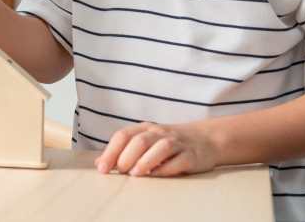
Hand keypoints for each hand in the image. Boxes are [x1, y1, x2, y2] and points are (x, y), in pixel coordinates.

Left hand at [94, 121, 219, 176]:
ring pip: (159, 148)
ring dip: (145, 161)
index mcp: (144, 129)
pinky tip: (157, 175)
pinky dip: (166, 168)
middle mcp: (159, 133)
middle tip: (120, 171)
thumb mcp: (145, 142)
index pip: (123, 136)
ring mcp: (176, 143)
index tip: (102, 168)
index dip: (111, 152)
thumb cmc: (169, 143)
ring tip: (135, 173)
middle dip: (127, 156)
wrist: (205, 139)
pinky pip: (178, 161)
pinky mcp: (191, 155)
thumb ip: (123, 151)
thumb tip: (99, 163)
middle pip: (140, 141)